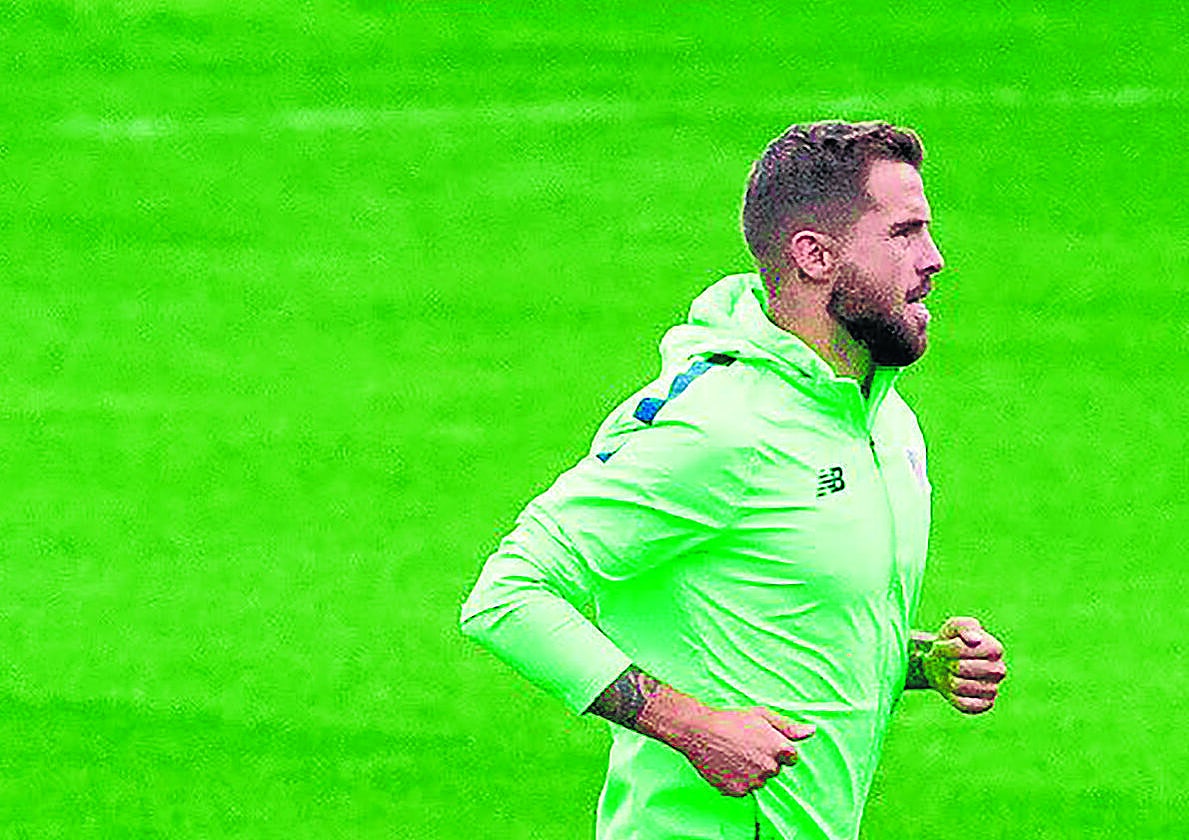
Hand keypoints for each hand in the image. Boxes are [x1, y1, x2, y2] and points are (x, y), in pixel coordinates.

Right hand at [669, 706, 815, 796]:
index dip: (777, 748)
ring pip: (759, 780)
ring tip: (734, 753)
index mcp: (779, 749)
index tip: (762, 741)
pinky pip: (744, 789)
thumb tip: (811, 731)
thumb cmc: (731, 720)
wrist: (699, 731)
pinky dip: (738, 780)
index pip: (791, 757)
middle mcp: (769, 768)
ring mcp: (754, 782)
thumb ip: (789, 726)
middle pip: (774, 769)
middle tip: (745, 745)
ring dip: (751, 771)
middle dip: (764, 759)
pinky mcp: (738, 791)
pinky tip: (727, 764)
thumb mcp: (762, 715)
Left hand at [922, 617, 1006, 713]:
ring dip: (949, 680)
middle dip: (950, 664)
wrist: (940, 662)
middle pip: (969, 669)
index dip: (953, 647)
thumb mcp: (954, 627)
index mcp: (995, 649)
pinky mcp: (984, 704)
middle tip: (946, 661)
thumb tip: (975, 640)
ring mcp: (992, 688)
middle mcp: (998, 670)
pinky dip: (954, 697)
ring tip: (950, 674)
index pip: (975, 649)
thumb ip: (965, 627)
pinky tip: (953, 689)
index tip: (943, 644)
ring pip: (965, 687)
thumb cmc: (951, 641)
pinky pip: (967, 705)